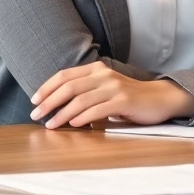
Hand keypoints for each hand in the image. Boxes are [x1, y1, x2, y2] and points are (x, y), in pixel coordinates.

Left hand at [29, 62, 193, 128]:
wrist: (160, 99)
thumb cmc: (128, 97)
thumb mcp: (105, 89)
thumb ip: (85, 91)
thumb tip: (55, 105)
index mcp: (97, 69)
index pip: (65, 75)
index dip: (47, 87)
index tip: (34, 101)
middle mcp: (105, 75)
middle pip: (69, 87)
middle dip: (49, 101)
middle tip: (36, 115)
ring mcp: (115, 87)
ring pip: (80, 100)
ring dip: (62, 114)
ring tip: (50, 125)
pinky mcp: (124, 101)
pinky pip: (97, 109)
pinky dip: (82, 118)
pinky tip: (73, 125)